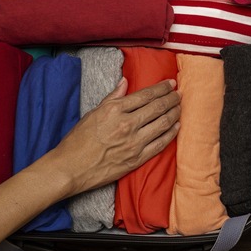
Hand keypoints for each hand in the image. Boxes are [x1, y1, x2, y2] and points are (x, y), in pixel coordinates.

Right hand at [46, 78, 180, 196]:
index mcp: (115, 110)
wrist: (70, 169)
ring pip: (162, 123)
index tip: (171, 83)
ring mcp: (134, 142)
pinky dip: (171, 133)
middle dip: (172, 98)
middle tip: (179, 94)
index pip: (146, 95)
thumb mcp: (92, 113)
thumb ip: (112, 97)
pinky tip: (176, 126)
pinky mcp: (137, 159)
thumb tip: (125, 82)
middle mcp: (127, 124)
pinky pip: (160, 144)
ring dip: (174, 113)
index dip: (162, 88)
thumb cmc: (77, 141)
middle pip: (158, 107)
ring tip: (180, 107)